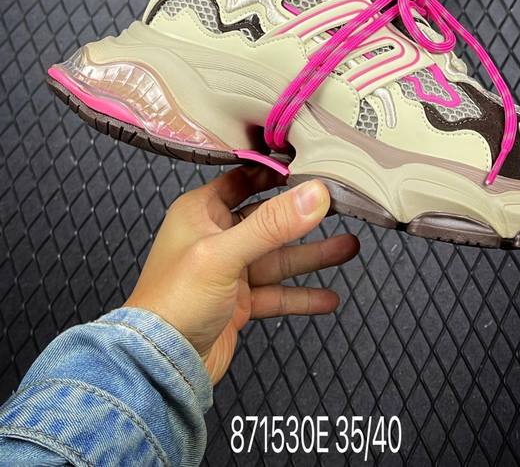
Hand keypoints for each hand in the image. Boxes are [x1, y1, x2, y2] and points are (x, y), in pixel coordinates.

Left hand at [124, 167, 358, 382]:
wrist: (158, 366)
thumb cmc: (171, 303)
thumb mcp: (224, 253)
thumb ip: (272, 224)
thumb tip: (314, 195)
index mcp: (200, 213)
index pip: (242, 180)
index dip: (274, 173)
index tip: (308, 166)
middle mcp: (215, 238)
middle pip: (268, 220)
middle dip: (304, 217)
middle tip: (338, 207)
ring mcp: (228, 272)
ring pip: (277, 258)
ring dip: (311, 256)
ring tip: (348, 248)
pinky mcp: (238, 303)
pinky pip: (276, 294)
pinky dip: (301, 295)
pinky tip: (327, 297)